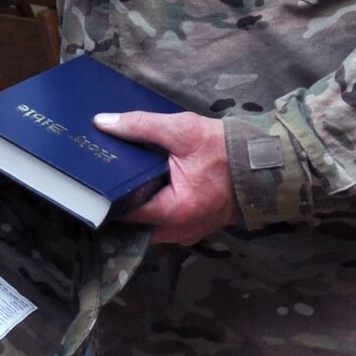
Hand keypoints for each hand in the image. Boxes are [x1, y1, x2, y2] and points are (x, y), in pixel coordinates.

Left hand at [92, 109, 239, 245]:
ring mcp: (188, 233)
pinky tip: (144, 187)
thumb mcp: (182, 130)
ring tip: (119, 181)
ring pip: (148, 225)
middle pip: (134, 222)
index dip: (105, 196)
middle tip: (100, 179)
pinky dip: (154, 207)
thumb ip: (140, 126)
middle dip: (119, 201)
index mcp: (174, 211)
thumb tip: (103, 122)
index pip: (124, 211)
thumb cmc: (225, 149)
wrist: (265, 163)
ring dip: (137, 205)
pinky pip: (164, 223)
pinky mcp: (194, 227)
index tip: (89, 181)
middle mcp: (179, 230)